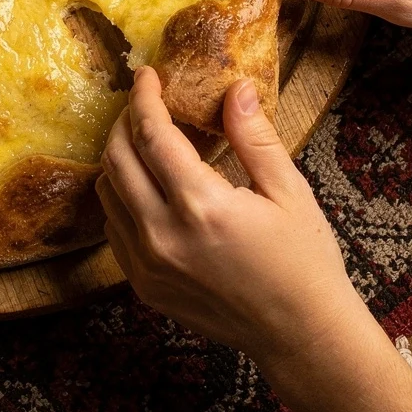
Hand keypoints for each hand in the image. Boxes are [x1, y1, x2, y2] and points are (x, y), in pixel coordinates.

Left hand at [98, 69, 365, 365]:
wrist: (301, 336)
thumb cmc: (304, 261)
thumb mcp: (288, 190)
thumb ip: (254, 137)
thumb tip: (235, 88)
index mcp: (201, 206)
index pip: (151, 135)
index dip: (144, 97)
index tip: (146, 74)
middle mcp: (163, 236)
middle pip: (116, 159)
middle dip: (125, 121)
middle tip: (144, 103)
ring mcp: (148, 266)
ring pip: (107, 194)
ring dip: (120, 159)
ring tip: (148, 141)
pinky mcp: (144, 287)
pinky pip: (115, 229)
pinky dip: (123, 197)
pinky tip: (151, 188)